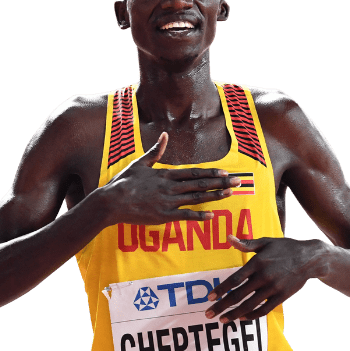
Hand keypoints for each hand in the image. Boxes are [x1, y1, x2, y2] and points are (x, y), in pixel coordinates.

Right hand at [98, 132, 241, 225]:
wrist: (111, 202)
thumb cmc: (124, 181)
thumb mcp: (140, 162)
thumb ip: (156, 150)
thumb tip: (165, 135)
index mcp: (166, 174)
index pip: (194, 173)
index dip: (211, 173)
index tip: (225, 172)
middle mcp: (170, 187)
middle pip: (200, 184)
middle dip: (220, 182)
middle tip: (237, 182)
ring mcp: (168, 202)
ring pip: (196, 198)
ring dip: (215, 196)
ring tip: (230, 193)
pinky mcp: (163, 216)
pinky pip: (185, 216)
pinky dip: (199, 216)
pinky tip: (212, 215)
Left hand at [205, 235, 321, 321]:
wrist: (310, 258)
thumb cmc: (285, 248)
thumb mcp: (265, 242)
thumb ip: (246, 243)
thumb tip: (228, 238)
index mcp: (257, 262)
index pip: (235, 279)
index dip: (221, 289)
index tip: (210, 297)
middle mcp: (263, 277)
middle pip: (238, 295)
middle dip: (222, 306)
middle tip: (209, 314)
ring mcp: (273, 289)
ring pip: (249, 306)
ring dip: (234, 314)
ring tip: (222, 320)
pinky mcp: (281, 297)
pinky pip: (263, 310)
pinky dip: (252, 316)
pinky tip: (242, 318)